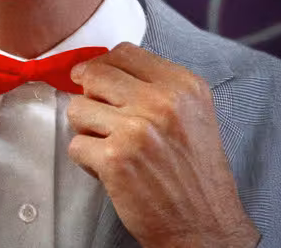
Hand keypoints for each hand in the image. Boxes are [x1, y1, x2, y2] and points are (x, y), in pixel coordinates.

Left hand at [67, 43, 258, 247]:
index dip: (103, 67)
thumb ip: (154, 86)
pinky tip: (113, 172)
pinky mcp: (115, 158)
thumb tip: (101, 66)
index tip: (97, 82)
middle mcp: (162, 102)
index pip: (123, 52)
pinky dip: (87, 161)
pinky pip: (75, 145)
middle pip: (93, 74)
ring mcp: (137, 129)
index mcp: (184, 86)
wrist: (205, 227)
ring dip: (88, 131)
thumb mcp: (192, 115)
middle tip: (104, 120)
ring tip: (114, 149)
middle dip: (90, 97)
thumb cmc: (194, 174)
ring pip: (77, 108)